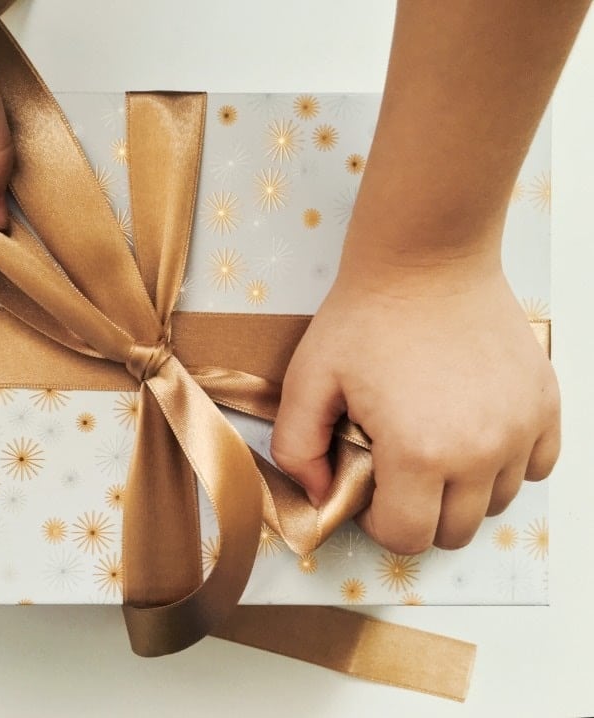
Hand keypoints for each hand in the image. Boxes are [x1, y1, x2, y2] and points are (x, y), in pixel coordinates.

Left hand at [272, 263, 559, 554]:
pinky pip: (536, 466)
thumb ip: (297, 449)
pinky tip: (473, 433)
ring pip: (495, 502)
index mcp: (419, 453)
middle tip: (394, 469)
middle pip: (454, 532)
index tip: (367, 489)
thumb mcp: (308, 381)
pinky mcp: (546, 404)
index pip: (407, 537)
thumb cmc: (366, 317)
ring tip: (431, 443)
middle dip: (417, 513)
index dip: (378, 522)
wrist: (426, 260)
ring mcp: (521, 429)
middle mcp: (480, 451)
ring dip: (461, 490)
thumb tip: (319, 496)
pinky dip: (505, 464)